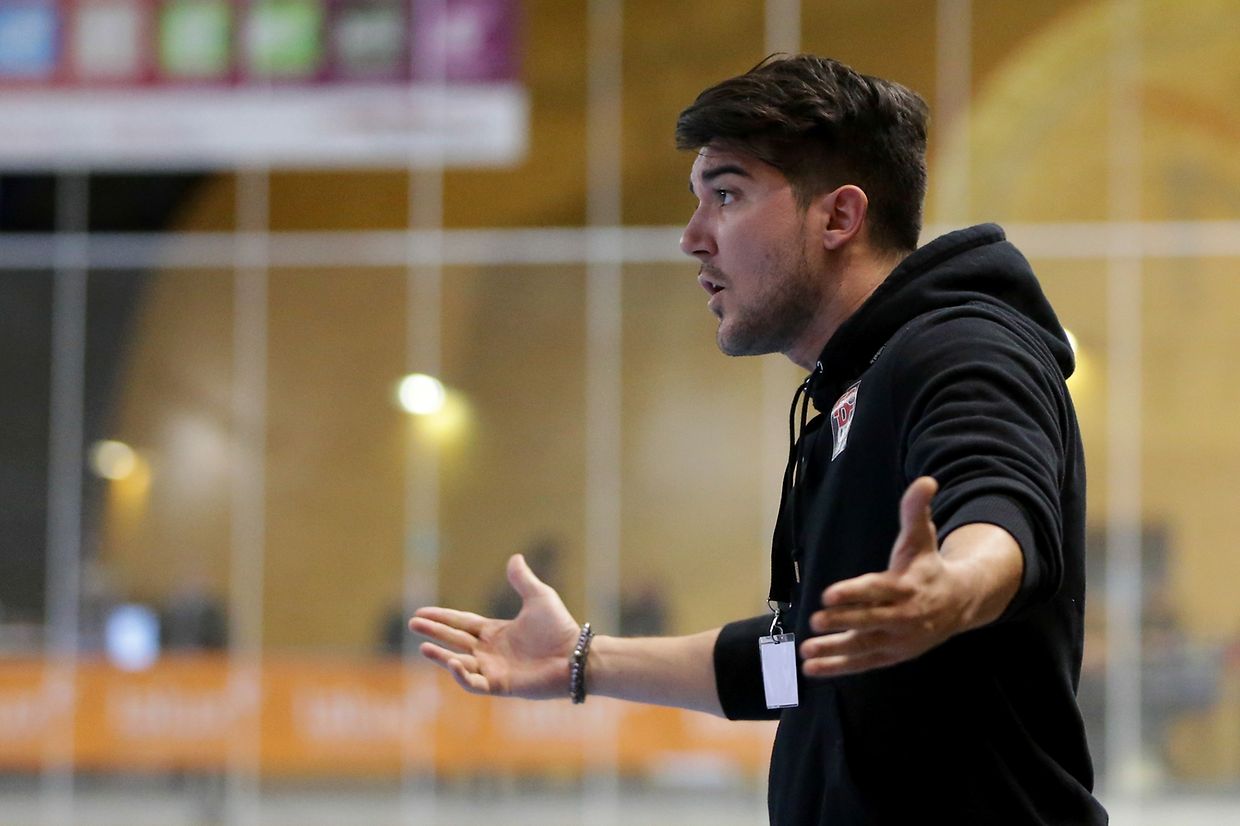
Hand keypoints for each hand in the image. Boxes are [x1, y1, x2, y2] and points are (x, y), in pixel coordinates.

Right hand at [409, 554, 580, 698]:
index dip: (441, 618)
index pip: (461, 623)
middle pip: (454, 640)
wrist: (575, 655)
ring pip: (458, 663)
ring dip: (441, 656)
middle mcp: (490, 651)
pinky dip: (461, 676)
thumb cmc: (560, 628)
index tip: (420, 613)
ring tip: (425, 646)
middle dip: (434, 632)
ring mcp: (493, 669)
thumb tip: (514, 557)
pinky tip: (453, 662)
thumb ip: (523, 580)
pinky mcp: (500, 685)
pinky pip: (474, 683)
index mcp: (495, 632)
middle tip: (412, 623)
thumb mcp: (539, 597)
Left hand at [799, 476, 969, 677]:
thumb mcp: (922, 537)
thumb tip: (926, 480)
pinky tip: (812, 669)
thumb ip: (916, 511)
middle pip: (869, 620)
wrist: (960, 603)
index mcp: (906, 586)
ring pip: (863, 646)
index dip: (853, 592)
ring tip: (805, 652)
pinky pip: (864, 663)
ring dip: (834, 651)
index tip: (827, 594)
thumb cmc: (928, 566)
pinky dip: (839, 667)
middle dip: (842, 622)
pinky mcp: (893, 655)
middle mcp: (903, 616)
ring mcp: (898, 639)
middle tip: (814, 620)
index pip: (876, 590)